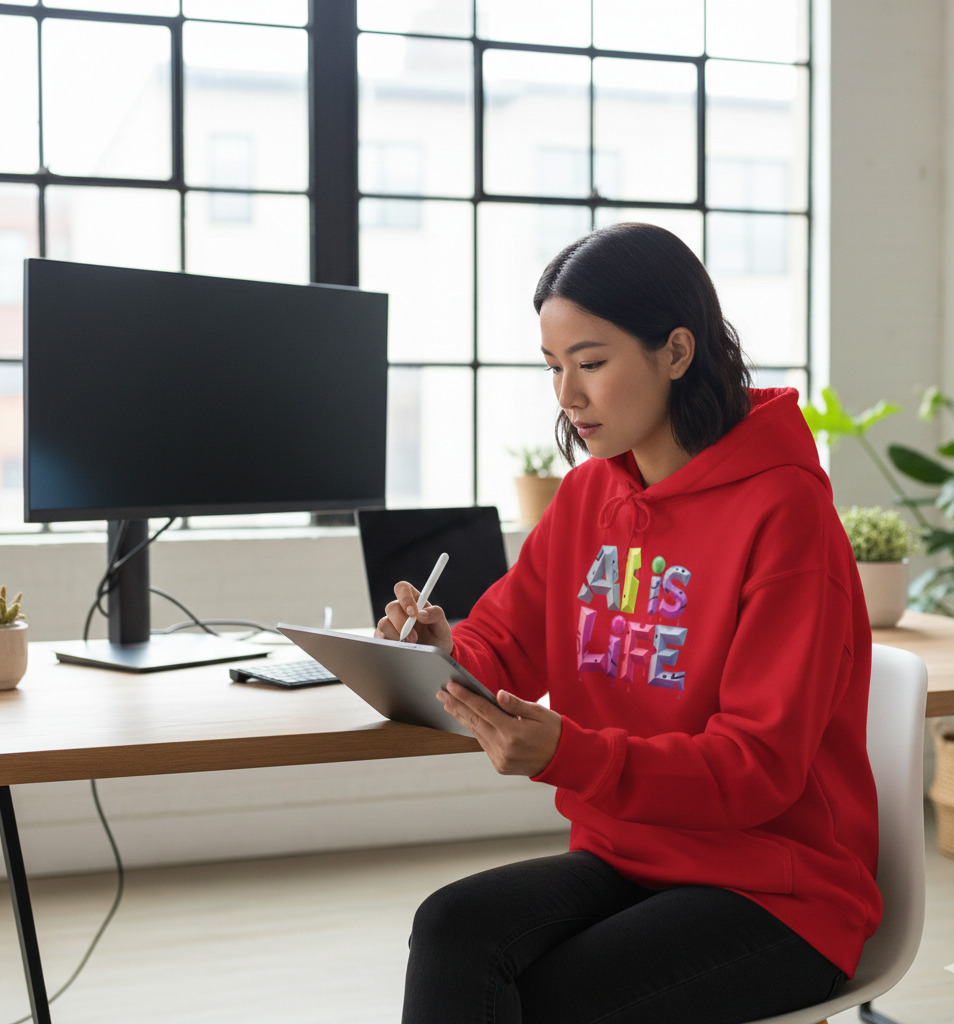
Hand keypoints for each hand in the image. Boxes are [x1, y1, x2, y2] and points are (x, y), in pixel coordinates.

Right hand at [375, 581, 453, 653]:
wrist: (433, 655)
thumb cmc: (437, 636)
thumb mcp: (442, 625)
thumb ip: (436, 614)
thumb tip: (421, 614)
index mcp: (414, 601)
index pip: (402, 588)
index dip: (405, 598)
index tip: (413, 613)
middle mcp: (400, 610)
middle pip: (391, 607)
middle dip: (402, 623)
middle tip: (414, 637)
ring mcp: (390, 623)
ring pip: (384, 623)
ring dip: (397, 636)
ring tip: (411, 645)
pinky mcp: (384, 637)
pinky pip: (379, 637)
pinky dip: (390, 643)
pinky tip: (400, 648)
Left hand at [437, 681, 561, 776]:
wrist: (564, 760)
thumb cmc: (554, 731)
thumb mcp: (539, 712)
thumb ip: (516, 704)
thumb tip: (497, 694)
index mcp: (513, 732)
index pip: (483, 709)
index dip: (465, 696)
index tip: (451, 686)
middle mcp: (503, 747)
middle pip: (474, 721)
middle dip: (456, 705)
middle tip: (441, 693)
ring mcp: (500, 758)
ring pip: (476, 733)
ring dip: (461, 717)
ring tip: (448, 704)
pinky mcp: (500, 765)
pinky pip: (483, 744)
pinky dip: (474, 730)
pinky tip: (466, 720)